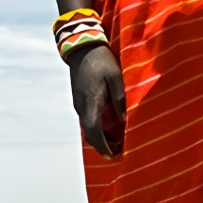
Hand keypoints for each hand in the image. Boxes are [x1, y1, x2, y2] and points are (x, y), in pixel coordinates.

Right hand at [69, 44, 125, 158]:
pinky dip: (96, 128)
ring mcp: (79, 103)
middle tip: (118, 153)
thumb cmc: (101, 59)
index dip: (103, 146)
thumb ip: (119, 98)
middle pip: (90, 134)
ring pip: (88, 127)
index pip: (94, 131)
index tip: (113, 156)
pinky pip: (87, 119)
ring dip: (99, 137)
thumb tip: (123, 120)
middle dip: (102, 146)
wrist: (82, 46)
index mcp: (90, 102)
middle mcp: (81, 106)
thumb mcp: (115, 76)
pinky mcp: (79, 99)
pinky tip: (108, 128)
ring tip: (116, 143)